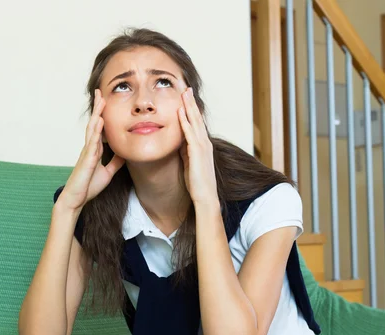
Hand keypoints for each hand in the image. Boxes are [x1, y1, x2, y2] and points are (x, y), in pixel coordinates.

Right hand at [58, 89, 125, 210]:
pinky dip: (96, 131)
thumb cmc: (88, 186)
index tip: (105, 102)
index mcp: (95, 150)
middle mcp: (90, 148)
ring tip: (100, 100)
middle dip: (98, 108)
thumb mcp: (107, 173)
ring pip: (92, 129)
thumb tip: (124, 154)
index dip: (102, 115)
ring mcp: (87, 153)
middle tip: (101, 92)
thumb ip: (115, 163)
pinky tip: (100, 121)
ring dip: (97, 114)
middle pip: (95, 124)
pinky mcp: (87, 160)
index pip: (100, 129)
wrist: (76, 199)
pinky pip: (92, 143)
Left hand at [178, 88, 217, 205]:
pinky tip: (180, 112)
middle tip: (186, 87)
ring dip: (189, 107)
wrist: (205, 196)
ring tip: (184, 93)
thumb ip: (185, 152)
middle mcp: (205, 143)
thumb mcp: (189, 163)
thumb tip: (178, 143)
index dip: (191, 110)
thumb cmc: (197, 184)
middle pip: (197, 118)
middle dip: (191, 102)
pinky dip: (185, 122)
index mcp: (203, 146)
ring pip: (195, 122)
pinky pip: (190, 134)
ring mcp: (202, 147)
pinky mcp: (197, 153)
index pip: (197, 123)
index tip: (186, 97)